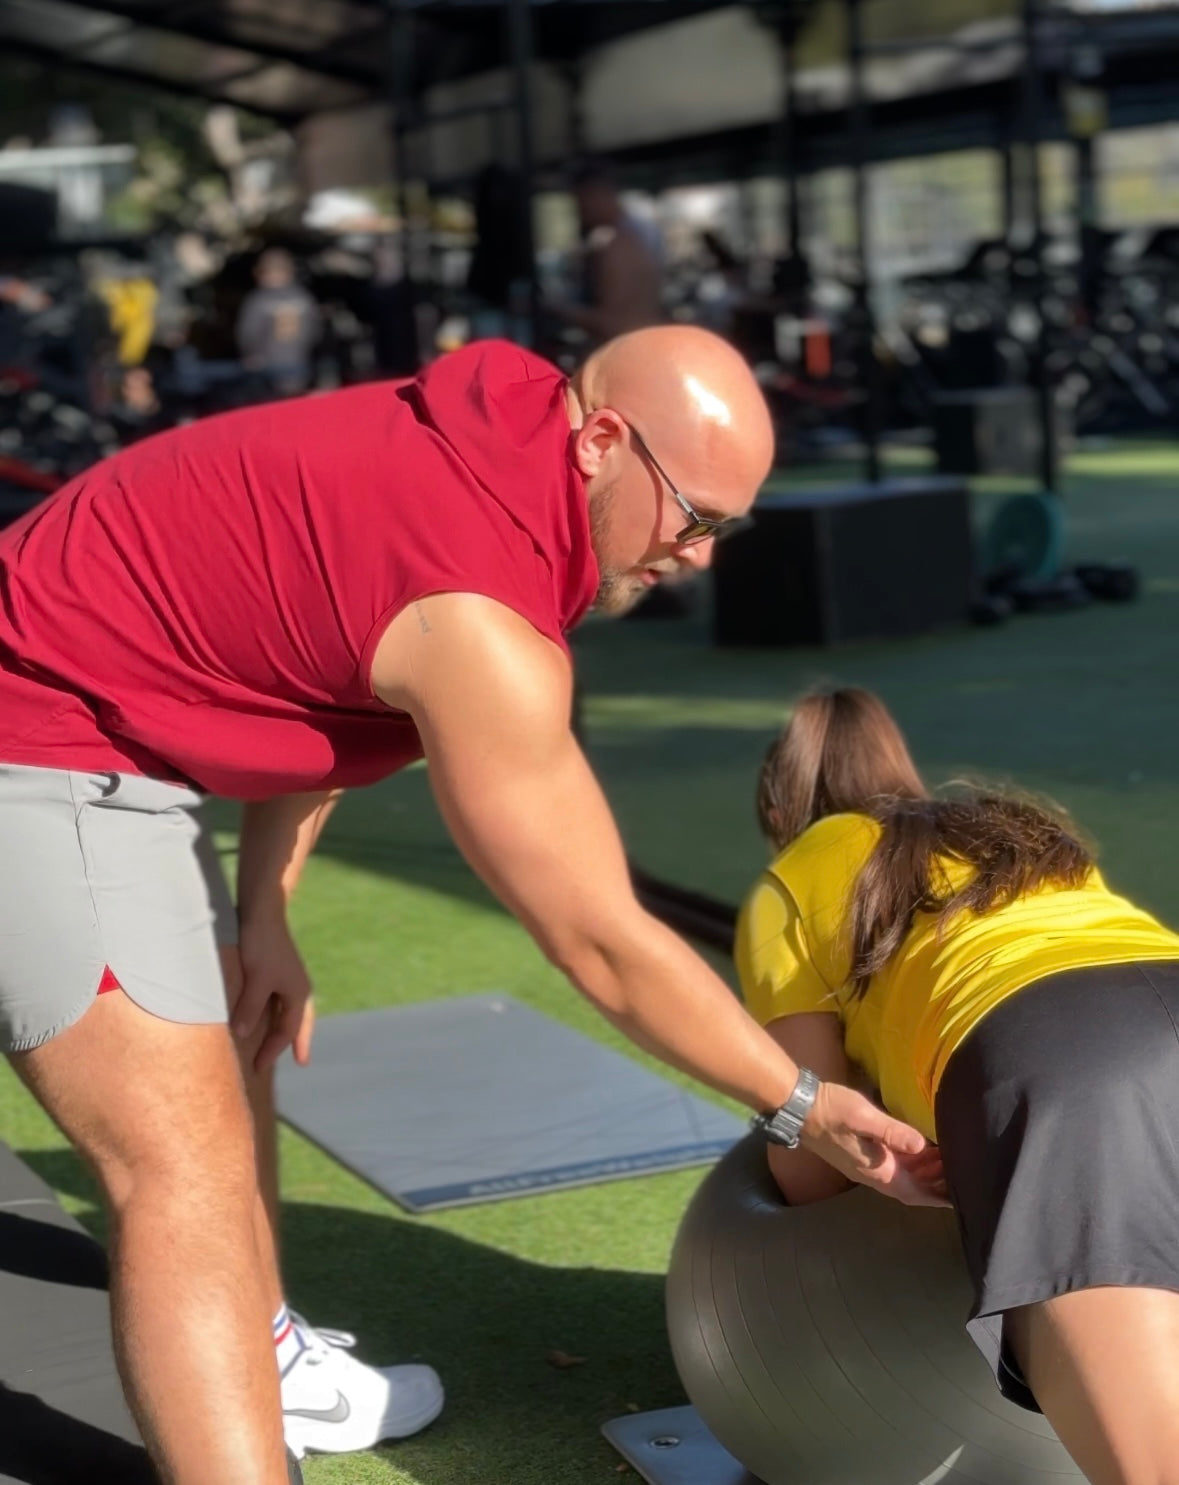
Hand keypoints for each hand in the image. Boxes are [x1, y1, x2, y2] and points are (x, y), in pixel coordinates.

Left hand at [225, 917, 315, 1072]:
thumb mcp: (255, 980)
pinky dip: (275, 1013)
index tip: (257, 1069)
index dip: (271, 1051)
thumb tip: (243, 1036)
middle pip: (297, 1022)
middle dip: (296, 1042)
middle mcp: (297, 987)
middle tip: (301, 1060)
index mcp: (298, 993)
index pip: (286, 1031)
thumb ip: (250, 1009)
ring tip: (284, 1041)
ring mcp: (288, 977)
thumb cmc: (261, 945)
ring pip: (289, 1010)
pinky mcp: (276, 969)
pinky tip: (266, 1013)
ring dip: (285, 1027)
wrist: (262, 910)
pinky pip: (279, 1000)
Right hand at [800, 1081, 950, 1207]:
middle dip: (935, 1183)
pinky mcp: (861, 1154)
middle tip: (961, 1170)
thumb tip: (921, 1146)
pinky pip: (893, 1165)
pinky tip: (920, 1149)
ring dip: (924, 1172)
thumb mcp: (863, 1116)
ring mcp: (865, 1165)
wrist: (800, 1107)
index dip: (937, 1198)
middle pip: (911, 1187)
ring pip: (902, 1177)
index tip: (959, 1199)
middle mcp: (873, 1174)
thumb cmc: (831, 1110)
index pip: (913, 1193)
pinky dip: (910, 1162)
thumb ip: (892, 1131)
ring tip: (947, 1158)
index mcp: (877, 1171)